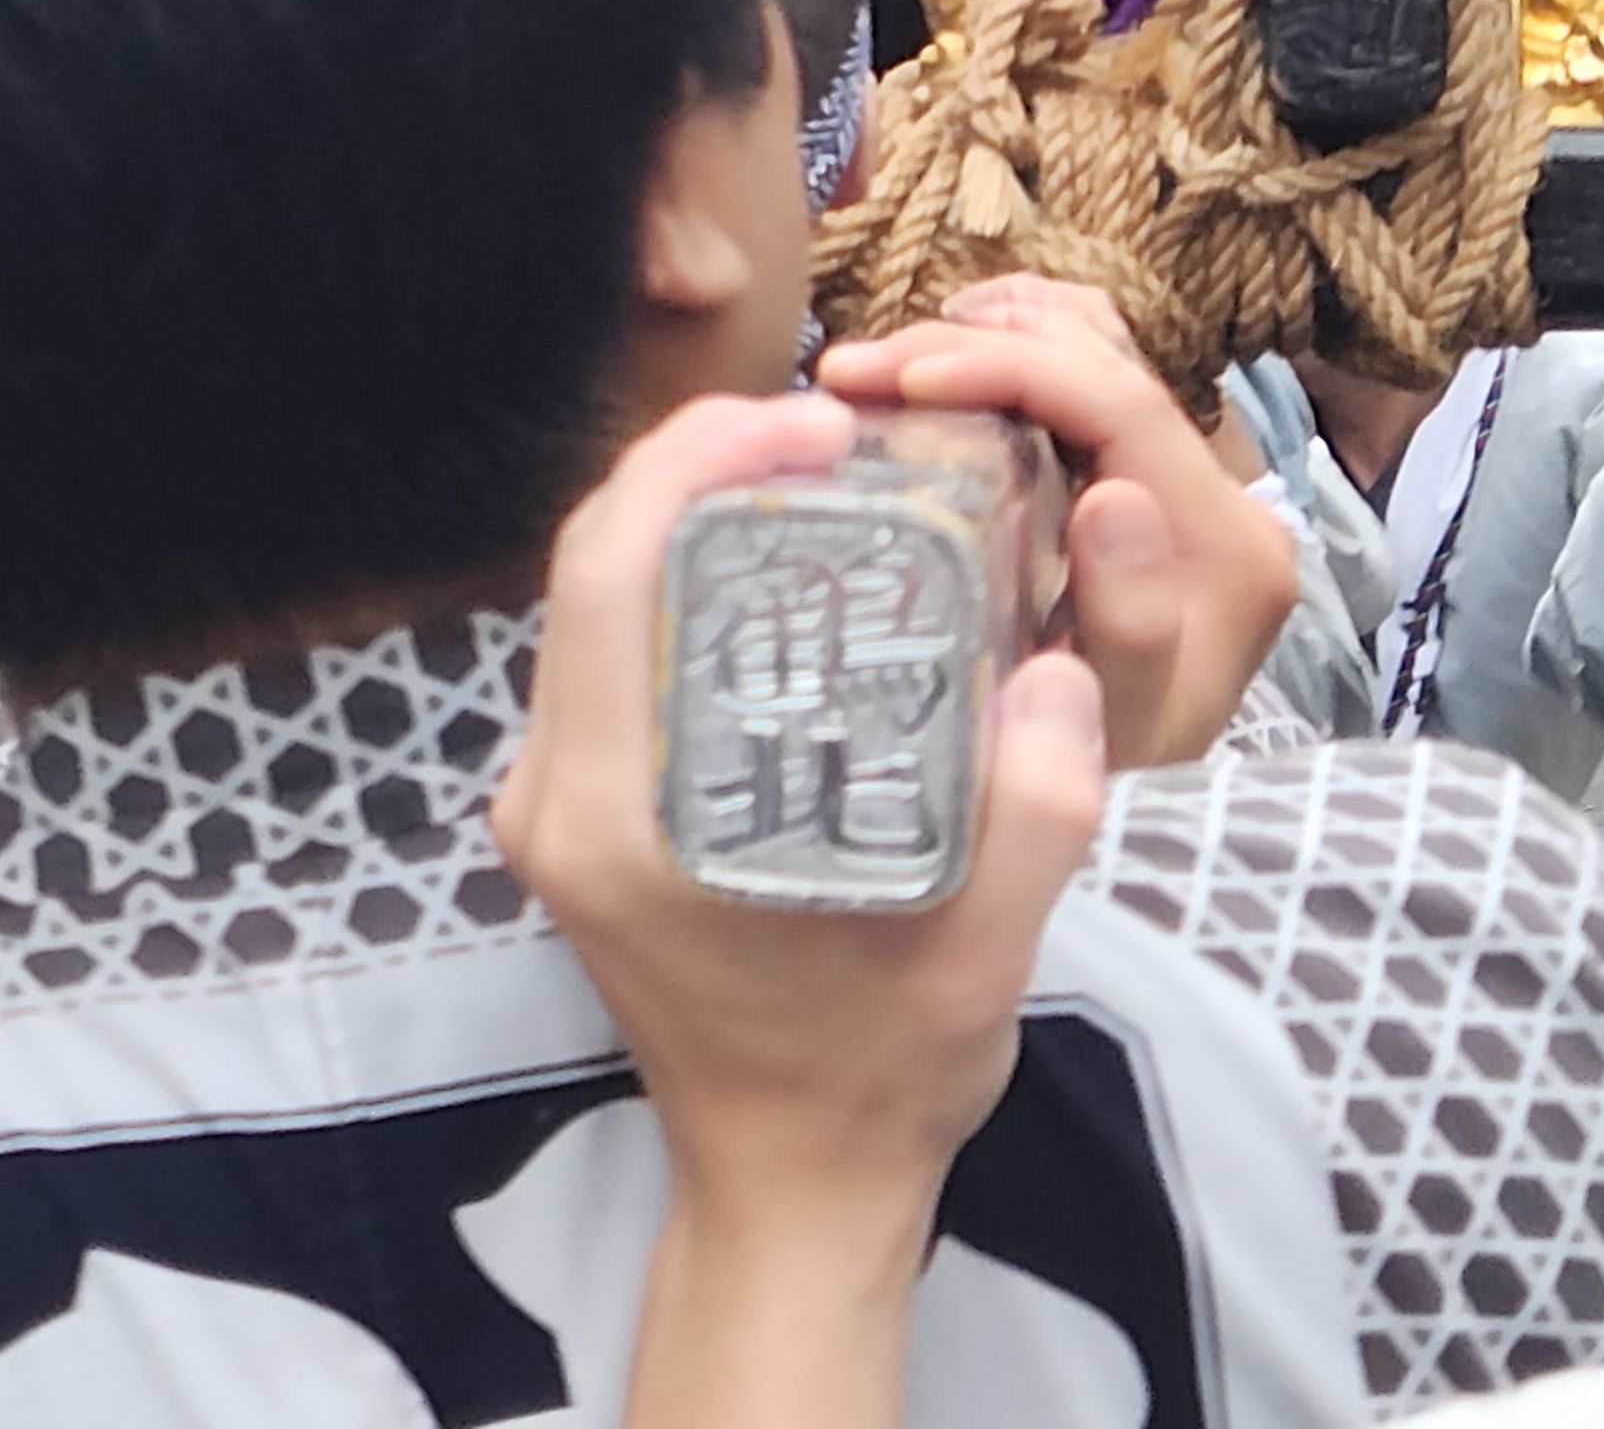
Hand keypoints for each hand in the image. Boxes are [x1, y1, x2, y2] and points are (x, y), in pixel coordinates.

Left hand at [497, 393, 1106, 1428]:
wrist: (791, 1181)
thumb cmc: (880, 1080)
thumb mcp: (983, 959)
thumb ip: (1035, 815)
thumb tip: (1055, 670)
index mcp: (618, 822)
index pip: (609, 578)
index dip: (695, 465)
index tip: (810, 421)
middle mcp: (553, 798)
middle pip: (590, 565)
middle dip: (697, 466)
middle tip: (824, 424)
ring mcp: (549, 803)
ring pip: (593, 598)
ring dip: (688, 516)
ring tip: (811, 470)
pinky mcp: (571, 811)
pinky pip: (608, 652)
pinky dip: (683, 584)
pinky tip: (778, 564)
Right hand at [815, 278, 1295, 766]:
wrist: (1095, 798)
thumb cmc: (1091, 769)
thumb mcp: (1109, 726)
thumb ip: (1131, 627)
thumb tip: (1118, 499)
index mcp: (1230, 545)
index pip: (1119, 403)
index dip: (1002, 368)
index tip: (889, 380)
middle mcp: (1229, 496)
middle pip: (1096, 362)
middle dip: (963, 347)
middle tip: (846, 371)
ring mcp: (1186, 473)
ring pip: (1091, 343)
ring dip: (977, 335)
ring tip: (873, 366)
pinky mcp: (1144, 468)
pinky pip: (1085, 358)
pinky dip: (1014, 331)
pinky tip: (946, 334)